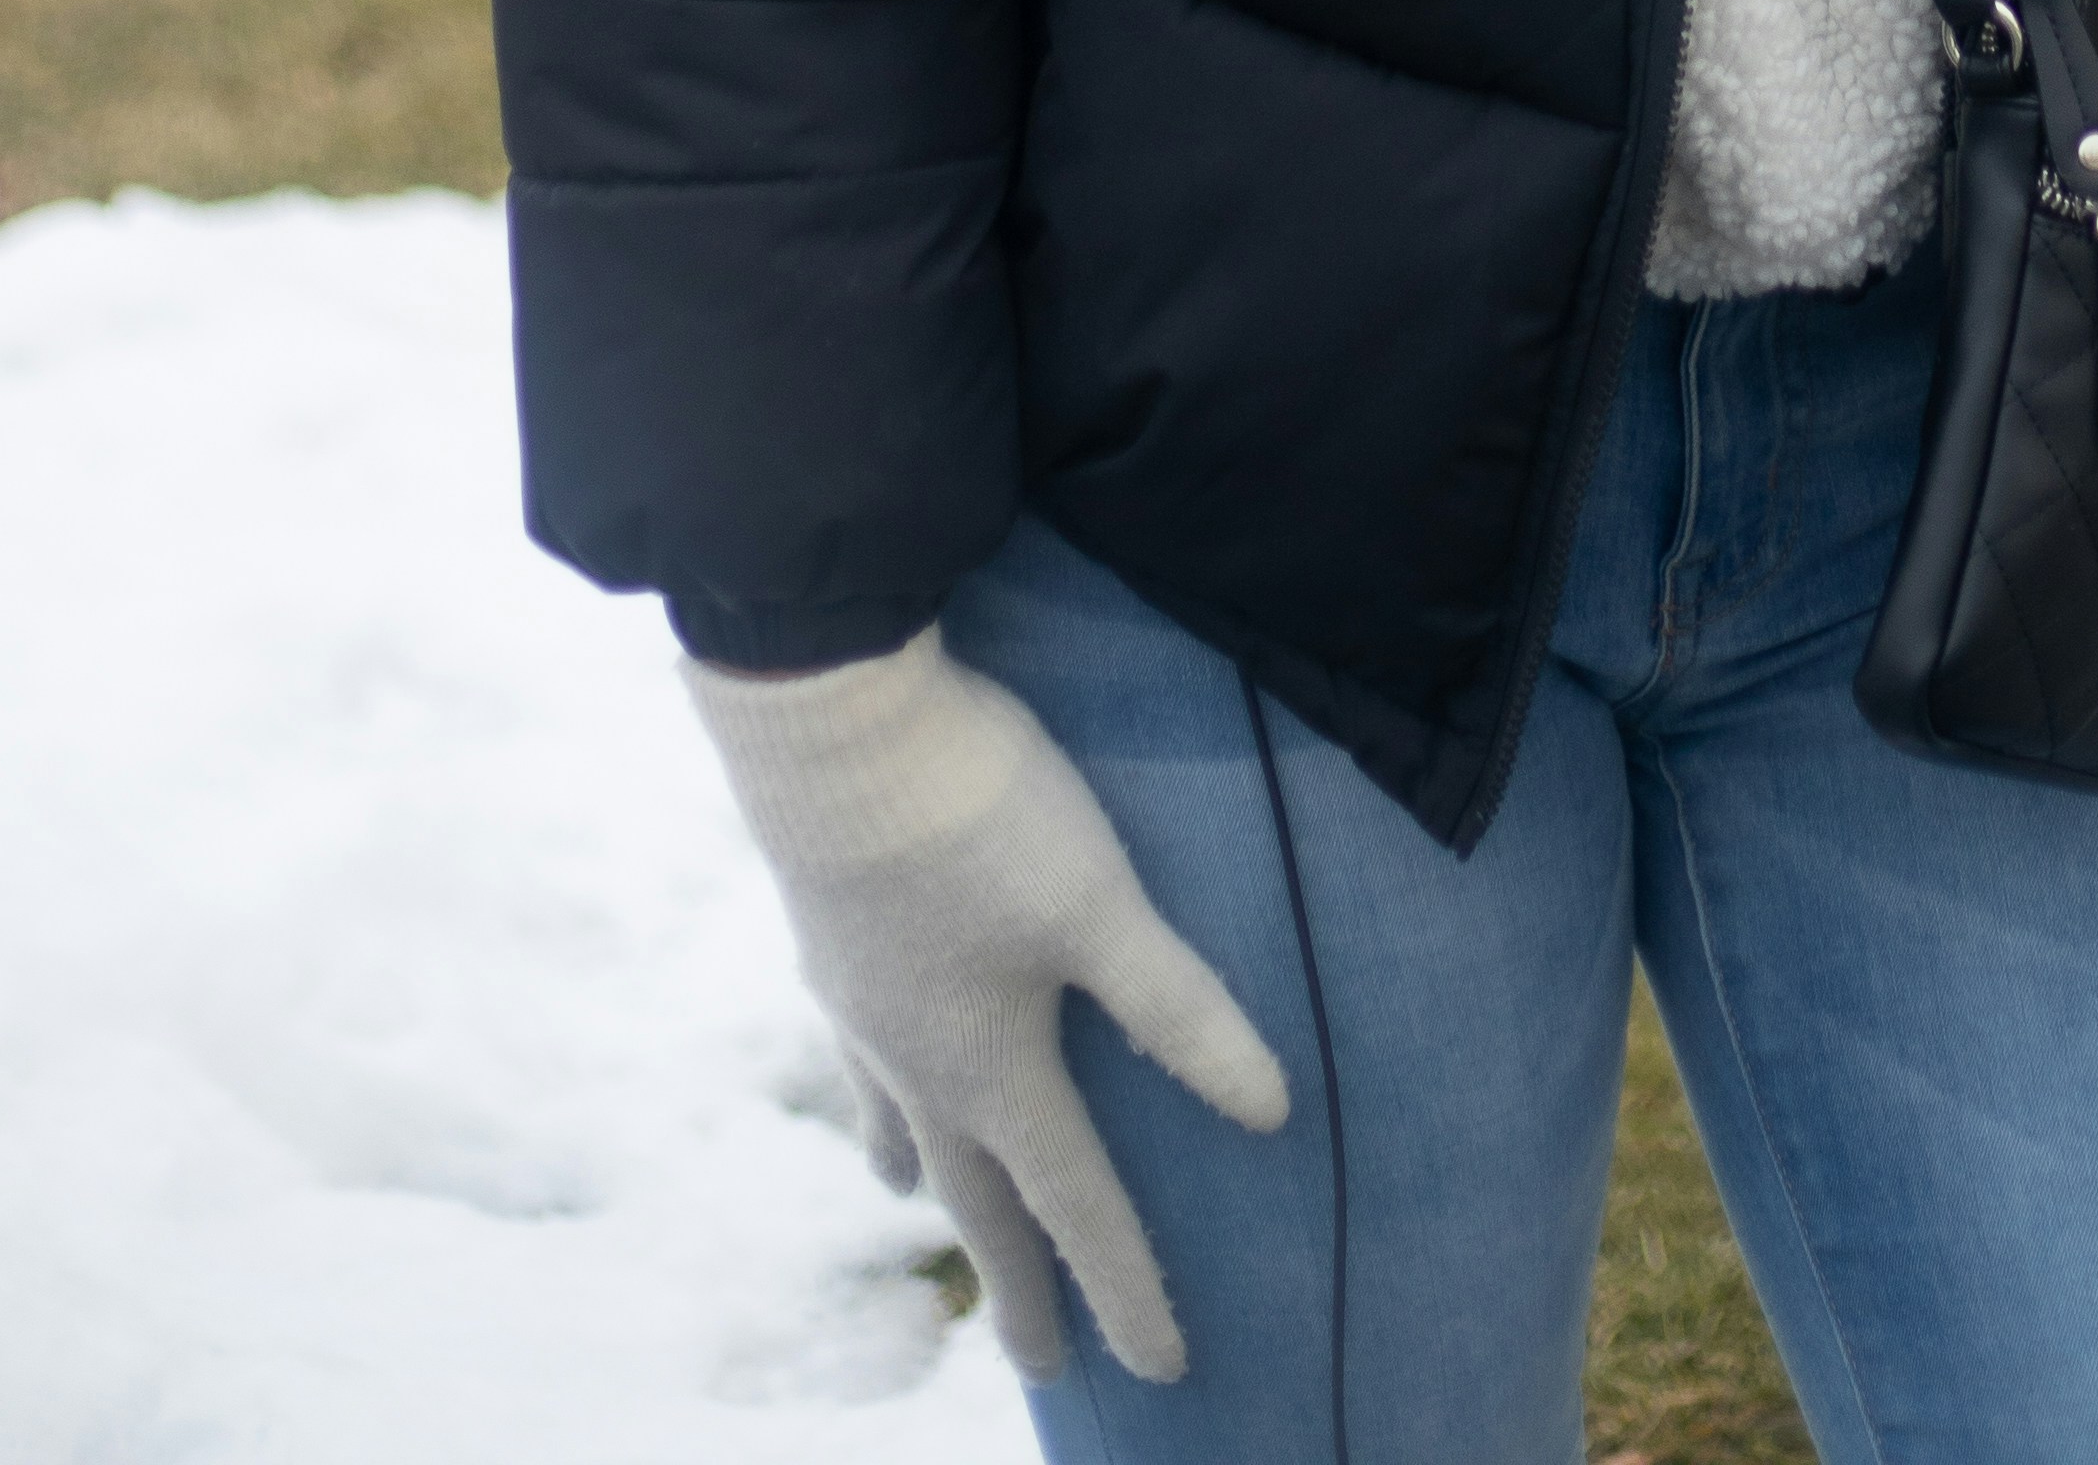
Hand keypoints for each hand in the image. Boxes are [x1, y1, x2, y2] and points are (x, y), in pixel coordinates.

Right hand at [687, 626, 1288, 1383]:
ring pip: (902, 1125)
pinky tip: (873, 1048)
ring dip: (930, 1178)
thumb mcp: (1099, 909)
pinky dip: (875, 1082)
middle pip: (980, 1198)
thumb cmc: (979, 818)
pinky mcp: (829, 941)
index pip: (1078, 1206)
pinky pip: (859, 1050)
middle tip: (1043, 1365)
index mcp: (991, 1073)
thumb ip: (1179, 1011)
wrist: (828, 725)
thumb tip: (1269, 1116)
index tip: (1166, 1373)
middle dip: (1020, 1284)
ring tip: (922, 1205)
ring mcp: (861, 1009)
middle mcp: (918, 1066)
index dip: (1129, 1288)